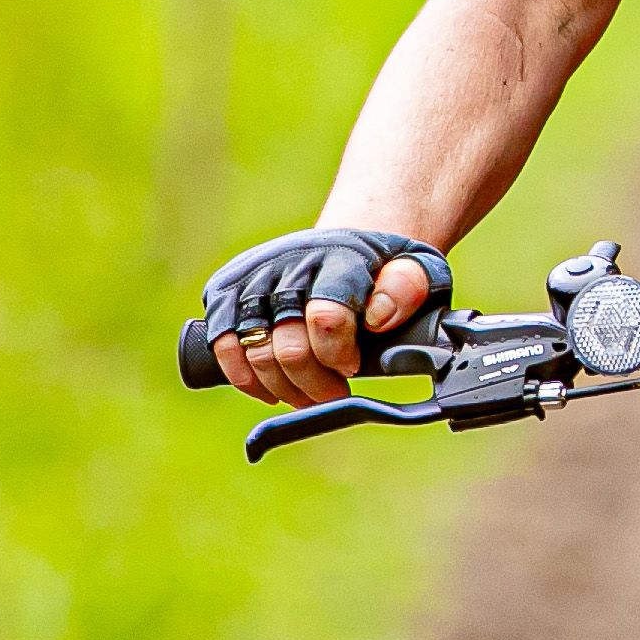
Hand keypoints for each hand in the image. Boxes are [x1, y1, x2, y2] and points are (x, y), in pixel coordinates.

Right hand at [199, 225, 449, 405]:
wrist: (345, 244)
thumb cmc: (383, 268)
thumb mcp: (417, 268)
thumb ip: (407, 287)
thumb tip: (378, 316)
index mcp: (338, 258)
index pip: (326, 317)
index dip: (337, 355)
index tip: (351, 367)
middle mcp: (290, 263)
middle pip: (289, 344)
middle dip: (315, 383)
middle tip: (333, 392)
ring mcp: (255, 276)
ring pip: (254, 348)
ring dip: (282, 386)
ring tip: (306, 395)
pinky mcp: (228, 289)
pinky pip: (222, 342)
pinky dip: (243, 375)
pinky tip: (269, 388)